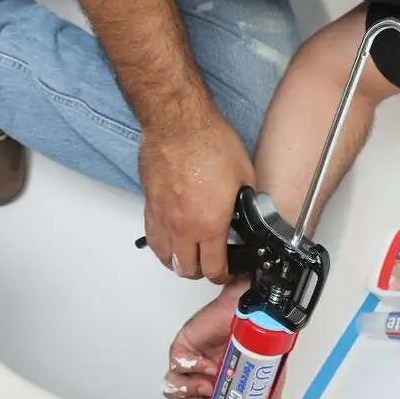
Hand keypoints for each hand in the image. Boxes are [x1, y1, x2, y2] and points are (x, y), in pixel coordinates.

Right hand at [140, 109, 251, 283]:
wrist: (177, 124)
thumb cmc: (208, 142)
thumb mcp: (244, 176)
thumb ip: (246, 202)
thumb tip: (250, 211)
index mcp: (210, 224)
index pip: (213, 268)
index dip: (223, 274)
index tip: (227, 270)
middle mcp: (183, 227)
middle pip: (187, 269)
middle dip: (201, 272)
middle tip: (210, 265)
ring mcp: (163, 218)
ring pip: (165, 258)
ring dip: (178, 263)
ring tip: (190, 258)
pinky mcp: (149, 206)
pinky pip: (152, 238)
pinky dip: (162, 246)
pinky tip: (170, 241)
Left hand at [163, 280, 285, 398]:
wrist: (257, 315)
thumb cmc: (262, 346)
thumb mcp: (267, 383)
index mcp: (217, 393)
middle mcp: (200, 382)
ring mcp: (190, 366)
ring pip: (174, 390)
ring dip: (191, 391)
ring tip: (211, 383)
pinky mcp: (182, 349)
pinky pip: (176, 366)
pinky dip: (192, 367)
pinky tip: (209, 363)